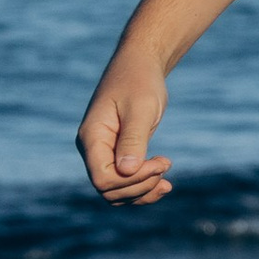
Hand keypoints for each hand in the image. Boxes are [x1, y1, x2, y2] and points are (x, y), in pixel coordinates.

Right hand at [77, 39, 174, 203]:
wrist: (140, 67)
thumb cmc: (140, 82)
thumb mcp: (141, 108)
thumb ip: (133, 139)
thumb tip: (127, 171)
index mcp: (92, 138)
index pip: (103, 179)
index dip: (132, 180)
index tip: (159, 163)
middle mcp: (93, 149)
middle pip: (109, 190)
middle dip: (140, 186)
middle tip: (166, 165)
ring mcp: (103, 153)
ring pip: (116, 192)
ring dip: (142, 192)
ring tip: (167, 180)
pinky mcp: (116, 155)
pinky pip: (125, 183)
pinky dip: (143, 188)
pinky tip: (163, 183)